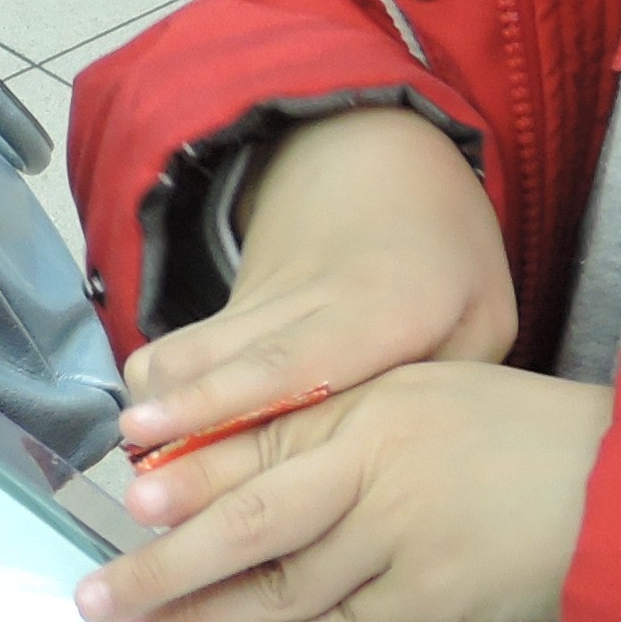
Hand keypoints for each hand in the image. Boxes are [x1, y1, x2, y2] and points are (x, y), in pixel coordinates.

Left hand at [76, 362, 614, 621]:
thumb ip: (345, 421)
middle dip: (162, 562)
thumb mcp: (430, 396)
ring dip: (205, 615)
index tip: (119, 496)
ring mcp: (404, 538)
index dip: (184, 471)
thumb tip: (246, 460)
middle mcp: (378, 467)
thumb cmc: (527, 437)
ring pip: (282, 587)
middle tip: (95, 597)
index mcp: (371, 404)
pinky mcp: (432, 598)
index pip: (257, 439)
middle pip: (247, 518)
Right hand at [115, 104, 516, 457]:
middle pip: (225, 358)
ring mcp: (262, 296)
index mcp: (382, 308)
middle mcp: (309, 301)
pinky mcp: (235, 302)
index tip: (171, 431)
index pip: (294, 361)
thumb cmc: (446, 252)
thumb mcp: (486, 316)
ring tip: (136, 466)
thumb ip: (446, 392)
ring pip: (187, 347)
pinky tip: (155, 440)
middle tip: (133, 468)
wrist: (380, 153)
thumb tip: (402, 467)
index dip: (228, 399)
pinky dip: (163, 393)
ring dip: (155, 403)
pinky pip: (185, 349)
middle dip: (177, 414)